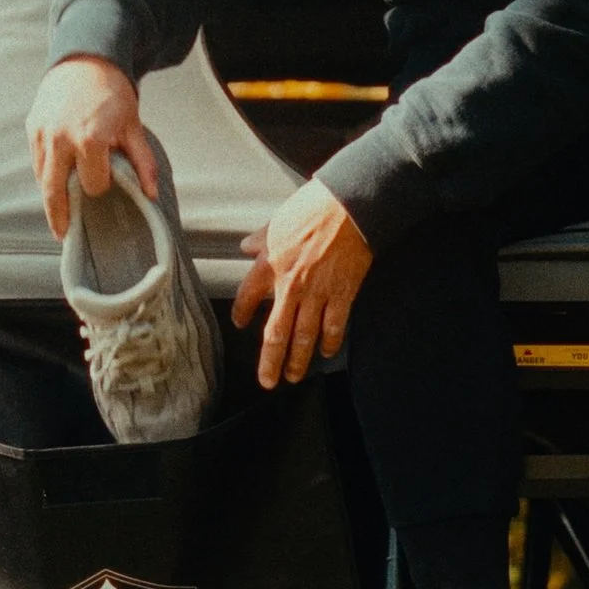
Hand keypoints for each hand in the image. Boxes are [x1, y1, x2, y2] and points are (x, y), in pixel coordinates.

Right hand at [26, 55, 157, 238]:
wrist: (86, 60)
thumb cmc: (113, 94)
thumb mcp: (134, 127)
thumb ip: (143, 163)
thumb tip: (151, 195)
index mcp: (89, 140)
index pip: (92, 184)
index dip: (100, 188)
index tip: (105, 186)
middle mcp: (60, 139)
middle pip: (55, 192)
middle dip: (60, 216)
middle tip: (63, 235)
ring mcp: (42, 133)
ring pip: (42, 178)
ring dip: (50, 198)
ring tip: (58, 216)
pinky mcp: (32, 127)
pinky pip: (36, 162)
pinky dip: (44, 176)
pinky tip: (53, 186)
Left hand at [232, 179, 371, 387]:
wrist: (349, 207)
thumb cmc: (313, 208)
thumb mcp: (277, 220)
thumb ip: (261, 239)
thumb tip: (246, 246)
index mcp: (269, 264)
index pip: (247, 297)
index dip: (241, 313)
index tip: (239, 324)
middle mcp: (289, 284)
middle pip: (276, 332)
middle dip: (270, 361)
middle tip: (267, 381)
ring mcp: (317, 293)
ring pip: (304, 336)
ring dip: (298, 360)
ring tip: (294, 377)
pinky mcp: (342, 294)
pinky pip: (334, 326)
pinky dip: (330, 342)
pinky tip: (326, 353)